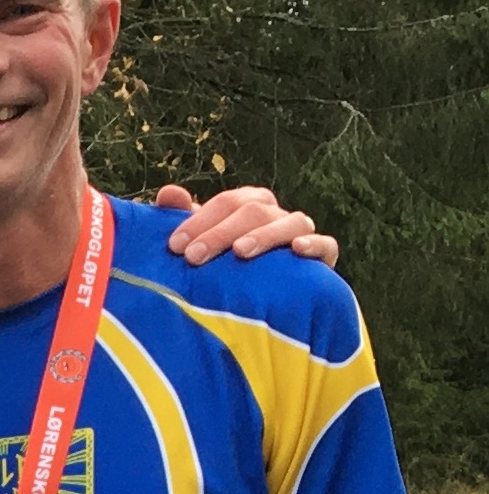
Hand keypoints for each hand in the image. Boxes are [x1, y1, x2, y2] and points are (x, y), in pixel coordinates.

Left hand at [154, 180, 337, 269]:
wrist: (266, 299)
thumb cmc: (224, 267)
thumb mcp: (202, 243)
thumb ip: (184, 219)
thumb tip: (166, 193)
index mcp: (248, 206)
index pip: (226, 202)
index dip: (200, 220)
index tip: (175, 245)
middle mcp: (275, 215)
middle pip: (254, 210)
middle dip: (221, 232)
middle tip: (194, 257)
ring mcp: (300, 234)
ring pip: (291, 222)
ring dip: (265, 235)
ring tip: (241, 251)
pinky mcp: (322, 258)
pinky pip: (326, 245)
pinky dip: (314, 245)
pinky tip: (297, 249)